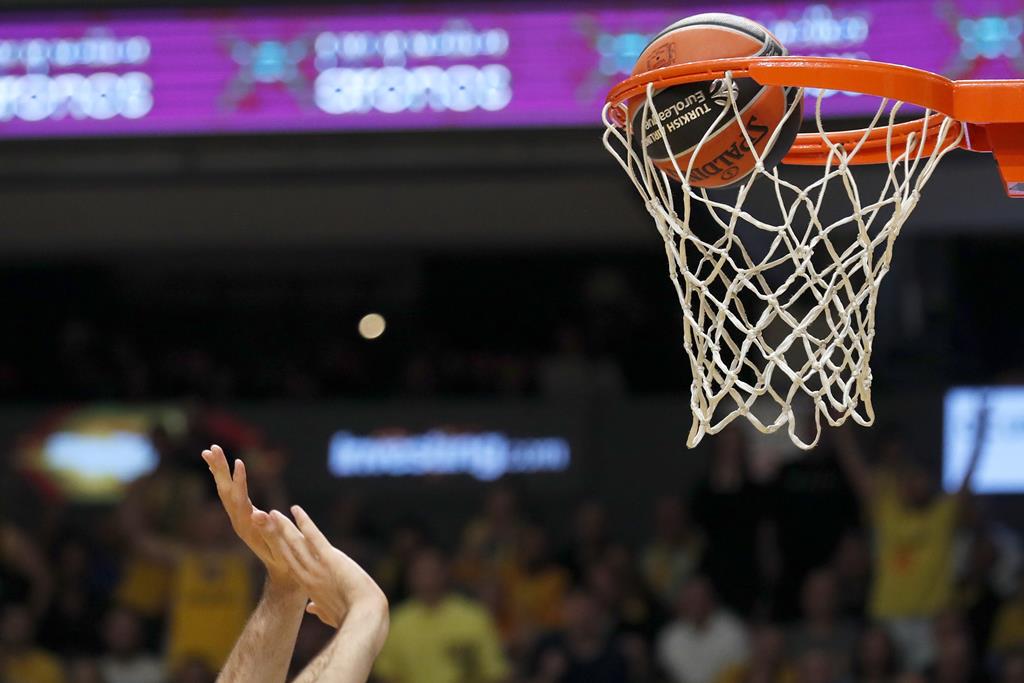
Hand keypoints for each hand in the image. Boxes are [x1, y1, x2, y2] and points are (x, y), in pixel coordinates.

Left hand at [202, 445, 299, 592]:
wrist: (282, 573)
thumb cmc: (287, 561)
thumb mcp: (282, 547)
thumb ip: (271, 531)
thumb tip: (261, 515)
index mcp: (248, 527)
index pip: (240, 501)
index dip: (239, 481)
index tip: (239, 461)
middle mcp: (239, 521)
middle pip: (225, 493)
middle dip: (219, 470)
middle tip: (212, 449)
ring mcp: (239, 519)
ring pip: (225, 491)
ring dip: (217, 471)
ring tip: (209, 451)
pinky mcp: (242, 516)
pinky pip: (229, 494)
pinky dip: (224, 479)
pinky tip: (218, 468)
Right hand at [254, 505, 387, 628]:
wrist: (364, 617)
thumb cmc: (351, 617)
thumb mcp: (331, 614)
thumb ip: (319, 609)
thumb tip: (310, 608)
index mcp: (309, 587)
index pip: (290, 565)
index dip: (279, 552)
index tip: (270, 541)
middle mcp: (308, 576)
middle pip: (286, 552)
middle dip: (273, 536)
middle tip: (261, 521)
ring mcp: (317, 567)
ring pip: (296, 543)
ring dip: (283, 527)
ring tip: (272, 513)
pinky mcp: (330, 559)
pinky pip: (314, 536)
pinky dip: (304, 522)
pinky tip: (296, 510)